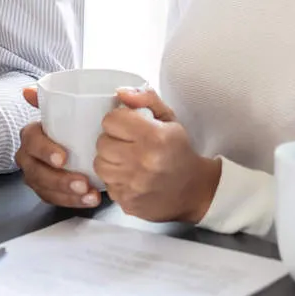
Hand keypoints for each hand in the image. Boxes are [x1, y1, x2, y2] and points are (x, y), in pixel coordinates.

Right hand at [15, 86, 103, 209]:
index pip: (31, 140)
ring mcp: (36, 173)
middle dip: (58, 179)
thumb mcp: (76, 105)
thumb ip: (53, 95)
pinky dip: (71, 202)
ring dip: (66, 194)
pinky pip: (53, 199)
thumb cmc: (78, 121)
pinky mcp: (47, 189)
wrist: (86, 139)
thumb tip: (27, 91)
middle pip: (34, 170)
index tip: (63, 158)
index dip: (44, 150)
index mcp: (33, 132)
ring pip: (43, 188)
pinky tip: (89, 199)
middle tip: (82, 183)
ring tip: (90, 195)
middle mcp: (29, 154)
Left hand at [94, 88, 219, 223]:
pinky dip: (116, 180)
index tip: (127, 126)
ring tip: (126, 160)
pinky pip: (107, 185)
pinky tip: (130, 178)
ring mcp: (134, 185)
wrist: (194, 191)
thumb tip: (121, 92)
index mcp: (154, 136)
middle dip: (112, 140)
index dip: (118, 120)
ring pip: (100, 165)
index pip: (111, 120)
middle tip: (127, 144)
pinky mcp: (128, 202)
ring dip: (110, 161)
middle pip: (102, 143)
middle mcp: (142, 161)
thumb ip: (146, 99)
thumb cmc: (179, 152)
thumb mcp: (170, 119)